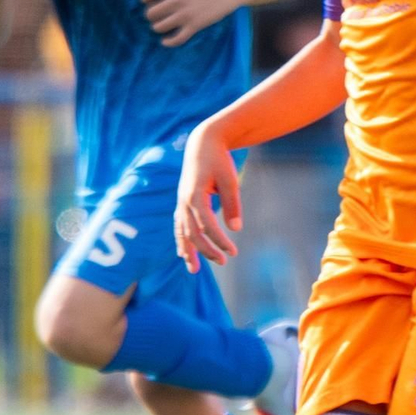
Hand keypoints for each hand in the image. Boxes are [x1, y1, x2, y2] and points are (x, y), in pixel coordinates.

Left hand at [142, 0, 234, 47]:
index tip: (149, 1)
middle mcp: (177, 0)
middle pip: (151, 13)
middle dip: (151, 16)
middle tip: (158, 15)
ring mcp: (185, 14)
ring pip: (160, 27)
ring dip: (157, 28)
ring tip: (162, 25)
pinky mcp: (194, 26)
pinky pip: (177, 39)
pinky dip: (168, 42)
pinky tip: (165, 41)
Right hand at [174, 122, 241, 272]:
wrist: (203, 143)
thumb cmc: (219, 160)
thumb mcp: (230, 179)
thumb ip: (232, 204)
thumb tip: (236, 229)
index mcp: (195, 194)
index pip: (206, 225)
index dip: (219, 240)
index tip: (233, 251)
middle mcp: (184, 201)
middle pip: (192, 233)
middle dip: (206, 250)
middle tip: (224, 262)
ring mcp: (181, 202)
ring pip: (181, 232)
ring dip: (188, 252)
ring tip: (194, 271)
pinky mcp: (183, 202)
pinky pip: (179, 226)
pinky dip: (181, 241)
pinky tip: (183, 255)